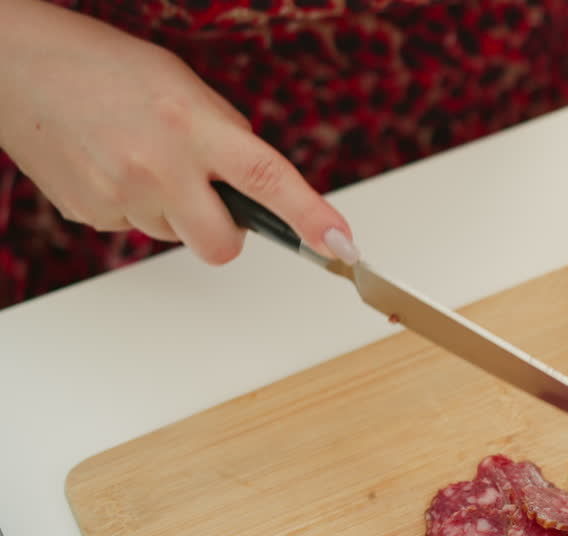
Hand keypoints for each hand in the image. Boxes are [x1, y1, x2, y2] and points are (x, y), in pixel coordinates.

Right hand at [0, 1, 355, 264]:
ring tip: (142, 158)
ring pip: (175, 236)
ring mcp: (119, 196)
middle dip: (226, 234)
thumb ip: (227, 137)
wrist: (16, 66)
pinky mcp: (90, 215)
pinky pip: (135, 230)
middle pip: (221, 245)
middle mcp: (158, 166)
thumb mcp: (184, 88)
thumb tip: (260, 187)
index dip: (309, 217)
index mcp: (193, 126)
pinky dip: (135, 206)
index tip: (341, 244)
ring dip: (173, 210)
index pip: (267, 180)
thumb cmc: (105, 68)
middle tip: (211, 198)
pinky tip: (113, 165)